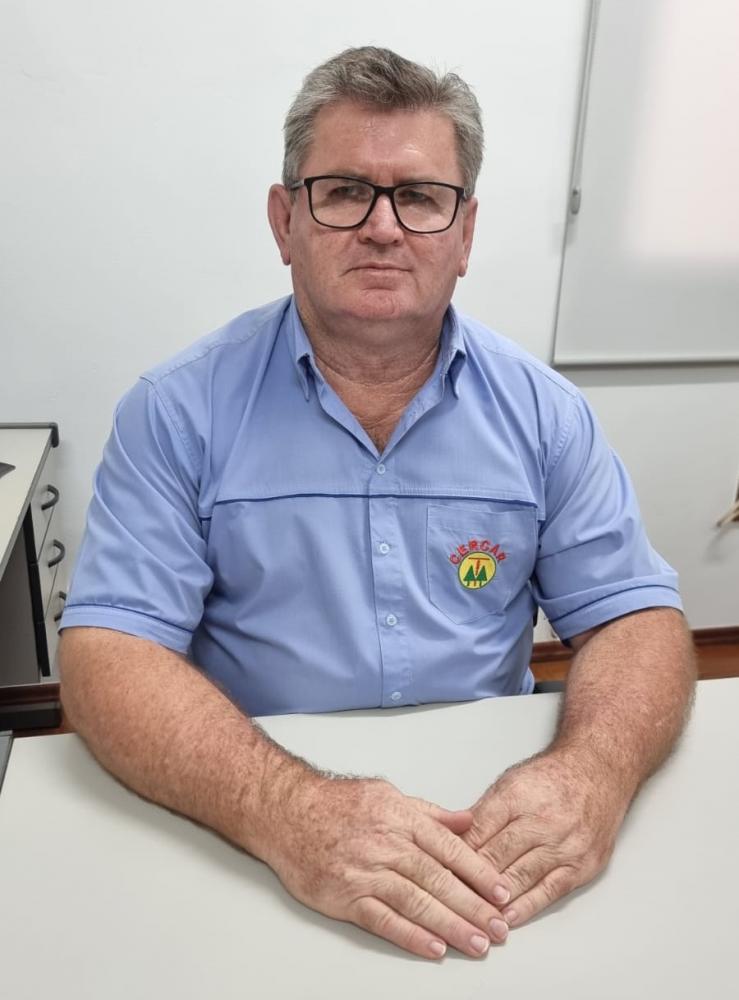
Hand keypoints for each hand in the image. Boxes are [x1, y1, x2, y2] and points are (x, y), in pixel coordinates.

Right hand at [261, 775, 511, 958]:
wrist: (287, 812)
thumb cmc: (337, 803)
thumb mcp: (388, 794)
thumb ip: (429, 812)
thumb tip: (468, 821)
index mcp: (401, 818)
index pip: (450, 848)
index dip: (479, 872)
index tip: (502, 892)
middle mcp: (387, 845)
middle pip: (438, 880)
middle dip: (474, 906)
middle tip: (500, 928)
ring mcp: (365, 872)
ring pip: (416, 902)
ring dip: (451, 926)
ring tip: (477, 943)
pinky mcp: (345, 896)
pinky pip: (383, 919)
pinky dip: (410, 935)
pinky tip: (433, 948)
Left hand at [462, 749, 628, 926]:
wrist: (598, 771)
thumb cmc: (551, 778)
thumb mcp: (510, 783)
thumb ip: (482, 813)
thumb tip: (451, 839)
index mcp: (516, 796)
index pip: (478, 832)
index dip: (455, 855)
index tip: (438, 874)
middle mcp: (541, 821)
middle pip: (496, 856)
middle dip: (470, 881)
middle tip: (447, 899)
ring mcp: (564, 844)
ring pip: (520, 876)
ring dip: (495, 899)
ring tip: (473, 916)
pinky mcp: (582, 864)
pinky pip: (550, 890)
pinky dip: (526, 906)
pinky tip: (508, 917)